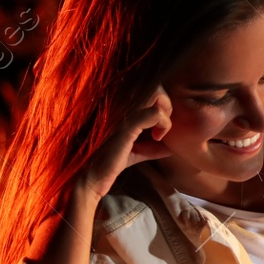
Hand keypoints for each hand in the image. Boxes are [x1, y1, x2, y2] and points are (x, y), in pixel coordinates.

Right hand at [74, 86, 173, 201]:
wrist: (90, 177)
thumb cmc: (110, 162)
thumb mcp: (136, 150)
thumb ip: (154, 145)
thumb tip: (173, 146)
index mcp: (120, 104)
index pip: (149, 86)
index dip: (161, 102)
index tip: (159, 124)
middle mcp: (119, 102)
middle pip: (155, 86)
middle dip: (166, 104)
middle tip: (162, 125)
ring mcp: (121, 111)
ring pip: (157, 93)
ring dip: (166, 112)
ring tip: (160, 131)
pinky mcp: (125, 124)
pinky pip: (156, 112)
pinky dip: (165, 124)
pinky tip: (157, 138)